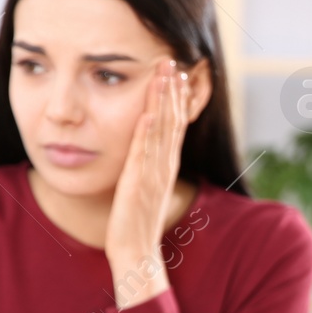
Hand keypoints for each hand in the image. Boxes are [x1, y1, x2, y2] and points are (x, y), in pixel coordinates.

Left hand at [107, 59, 189, 308]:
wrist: (135, 251)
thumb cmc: (135, 222)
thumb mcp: (143, 186)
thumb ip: (146, 164)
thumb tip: (144, 146)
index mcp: (165, 165)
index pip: (175, 124)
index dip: (176, 97)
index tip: (176, 71)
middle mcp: (164, 166)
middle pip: (172, 121)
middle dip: (172, 90)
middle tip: (173, 60)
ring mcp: (154, 175)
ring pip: (162, 132)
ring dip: (163, 103)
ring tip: (163, 76)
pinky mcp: (139, 185)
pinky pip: (144, 155)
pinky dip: (146, 134)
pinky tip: (146, 114)